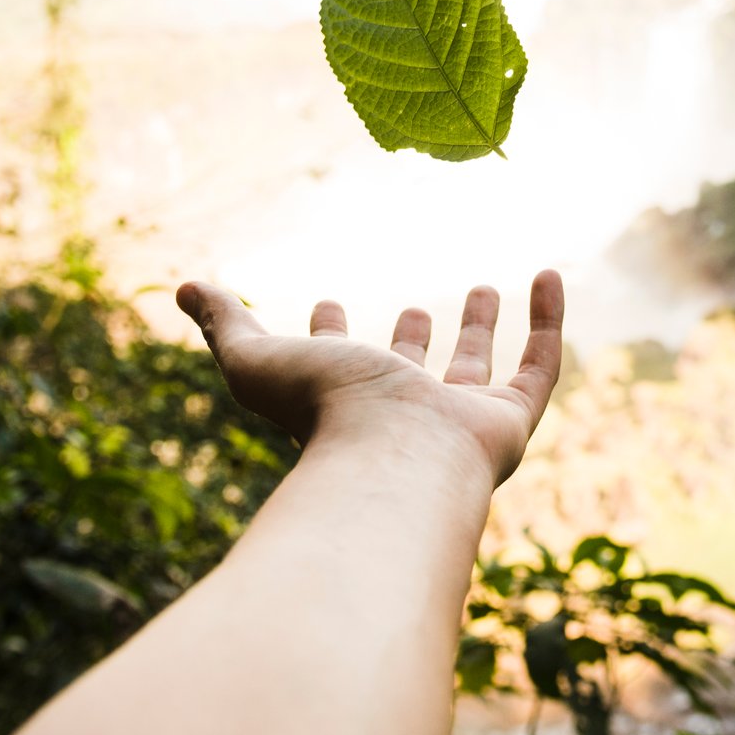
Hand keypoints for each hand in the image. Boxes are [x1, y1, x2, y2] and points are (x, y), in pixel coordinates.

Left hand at [174, 270, 564, 488]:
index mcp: (340, 407)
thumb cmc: (320, 413)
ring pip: (473, 374)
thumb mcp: (257, 359)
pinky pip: (539, 367)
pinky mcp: (509, 423)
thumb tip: (185, 287)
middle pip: (409, 377)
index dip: (327, 336)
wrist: (392, 459)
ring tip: (482, 286)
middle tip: (417, 307)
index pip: (333, 370)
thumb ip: (225, 324)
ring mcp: (457, 424)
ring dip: (478, 331)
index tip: (325, 300)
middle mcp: (400, 419)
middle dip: (412, 341)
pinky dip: (548, 321)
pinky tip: (549, 275)